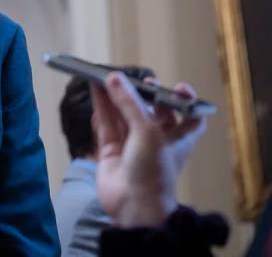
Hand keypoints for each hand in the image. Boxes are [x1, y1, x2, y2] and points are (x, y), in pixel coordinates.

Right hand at [91, 73, 205, 227]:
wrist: (134, 207)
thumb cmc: (154, 172)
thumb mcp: (147, 130)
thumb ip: (129, 103)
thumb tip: (113, 78)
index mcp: (178, 138)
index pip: (188, 117)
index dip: (184, 102)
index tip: (176, 87)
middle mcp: (156, 140)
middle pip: (150, 110)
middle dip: (140, 94)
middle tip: (132, 79)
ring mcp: (132, 144)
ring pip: (123, 114)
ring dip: (114, 96)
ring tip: (103, 76)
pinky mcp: (112, 150)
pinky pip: (106, 124)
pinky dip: (100, 107)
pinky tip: (95, 90)